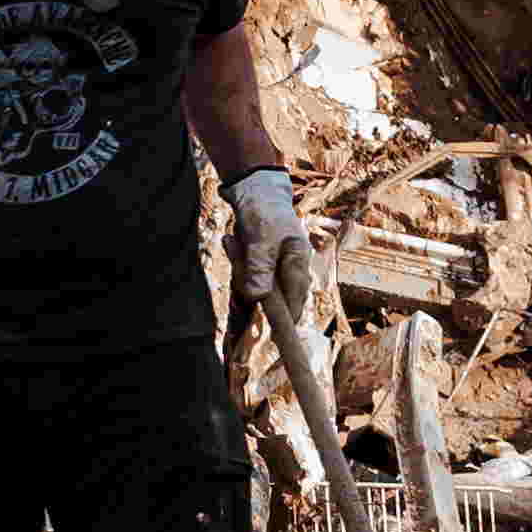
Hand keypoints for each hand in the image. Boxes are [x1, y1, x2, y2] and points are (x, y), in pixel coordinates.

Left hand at [226, 167, 321, 341]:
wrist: (256, 191)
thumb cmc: (264, 212)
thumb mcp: (261, 238)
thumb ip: (260, 266)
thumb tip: (258, 297)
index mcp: (298, 265)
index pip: (294, 303)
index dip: (285, 323)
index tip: (276, 341)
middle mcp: (290, 272)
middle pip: (270, 298)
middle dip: (249, 283)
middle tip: (239, 252)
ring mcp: (276, 271)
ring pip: (255, 288)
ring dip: (240, 269)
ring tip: (235, 241)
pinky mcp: (262, 268)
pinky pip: (246, 278)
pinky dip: (237, 263)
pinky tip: (233, 242)